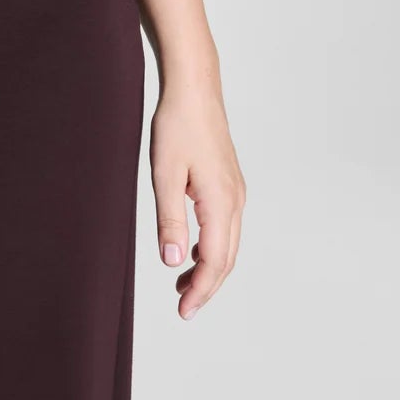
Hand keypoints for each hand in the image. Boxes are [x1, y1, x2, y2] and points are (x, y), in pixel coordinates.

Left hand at [149, 77, 245, 319]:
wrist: (194, 88)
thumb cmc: (177, 126)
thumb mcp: (164, 174)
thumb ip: (169, 220)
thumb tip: (172, 263)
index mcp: (221, 202)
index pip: (215, 261)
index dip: (200, 290)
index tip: (183, 311)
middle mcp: (235, 200)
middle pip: (226, 258)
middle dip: (206, 285)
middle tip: (183, 306)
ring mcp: (236, 191)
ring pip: (228, 242)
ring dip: (209, 266)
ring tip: (183, 283)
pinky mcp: (229, 182)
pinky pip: (225, 225)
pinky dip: (212, 245)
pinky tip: (192, 248)